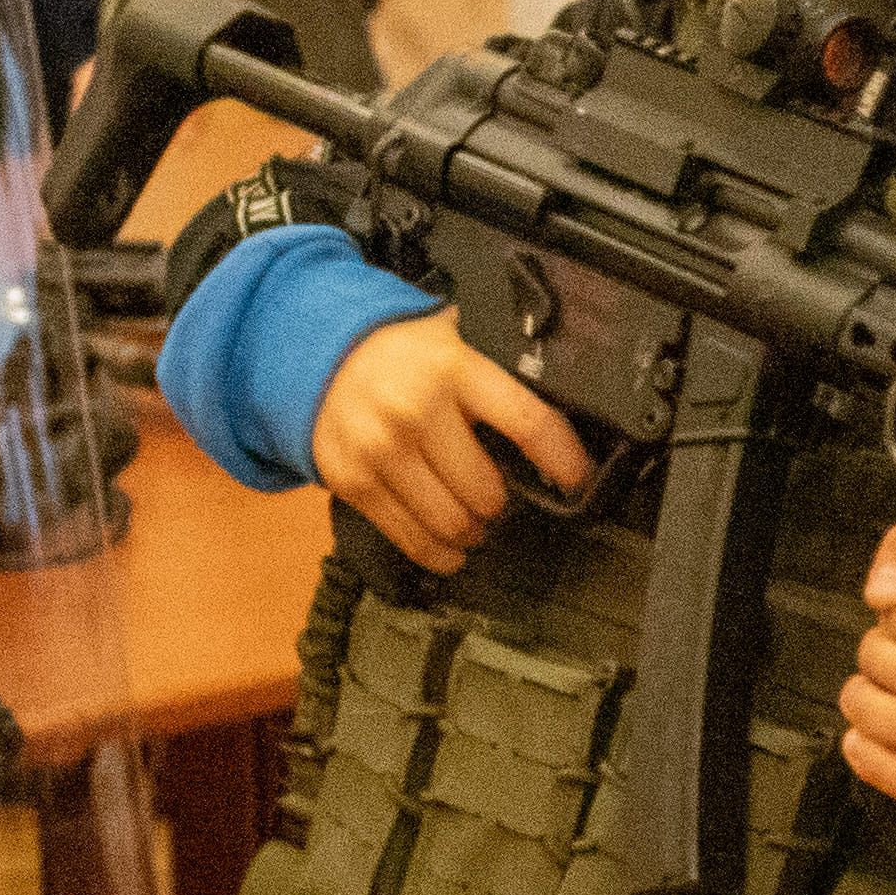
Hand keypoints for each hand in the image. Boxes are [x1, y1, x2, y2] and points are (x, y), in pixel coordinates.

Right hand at [310, 310, 594, 572]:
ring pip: (452, 522)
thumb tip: (557, 411)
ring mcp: (382, 451)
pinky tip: (451, 551)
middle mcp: (417, 412)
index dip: (562, 459)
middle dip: (501, 503)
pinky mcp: (354, 482)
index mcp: (455, 369)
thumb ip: (496, 373)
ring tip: (475, 524)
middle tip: (501, 499)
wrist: (319, 352)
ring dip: (472, 532)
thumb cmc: (400, 353)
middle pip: (487, 490)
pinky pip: (408, 538)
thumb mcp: (454, 340)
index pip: (528, 423)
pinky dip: (438, 554)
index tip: (576, 478)